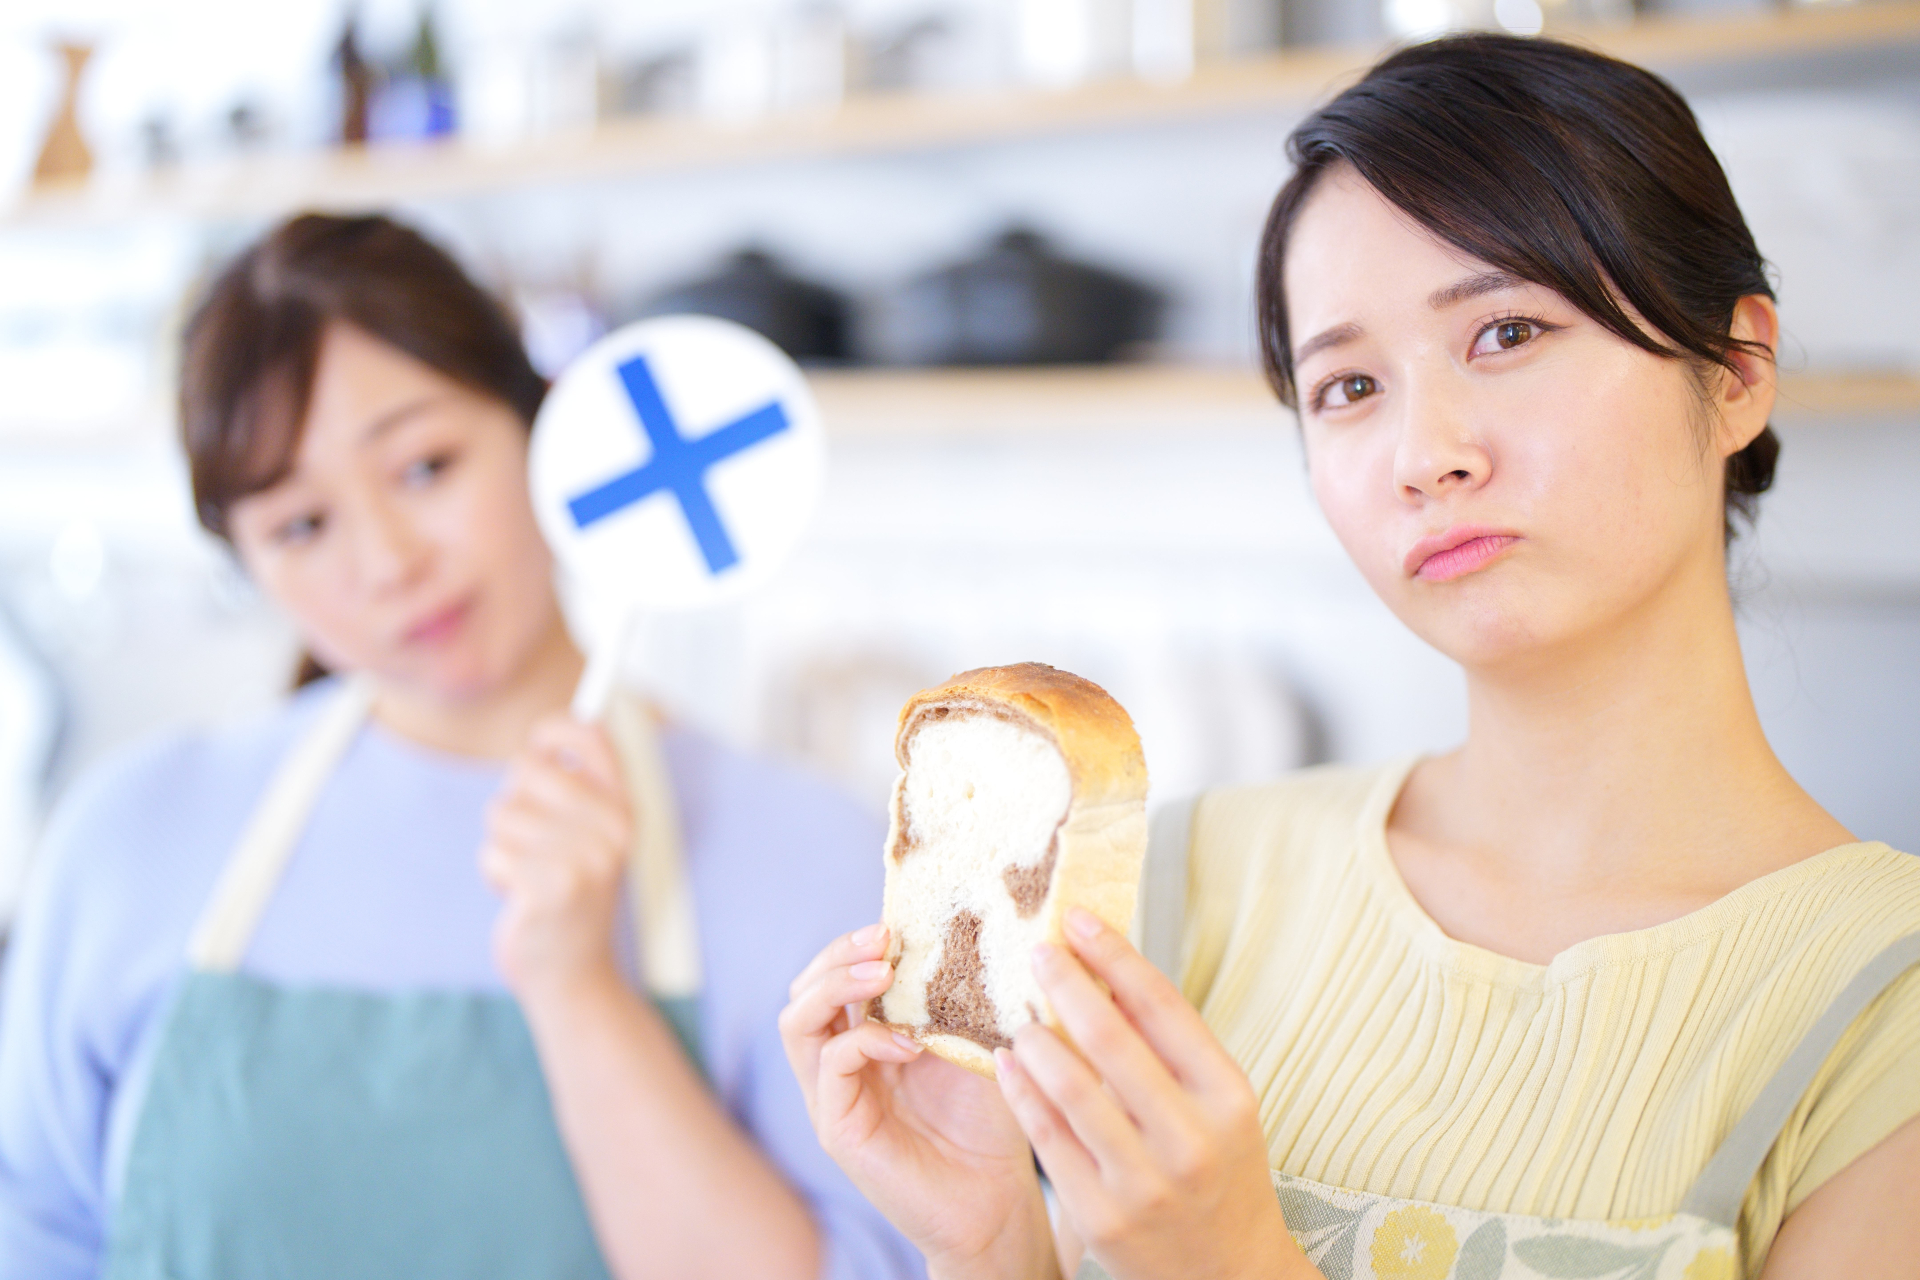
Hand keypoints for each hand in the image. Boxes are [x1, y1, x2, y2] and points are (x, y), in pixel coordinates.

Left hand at [480, 715, 631, 1003]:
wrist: (573, 974)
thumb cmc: (568, 898)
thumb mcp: (585, 838)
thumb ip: (569, 791)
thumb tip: (538, 743)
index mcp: (623, 809)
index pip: (592, 736)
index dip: (555, 729)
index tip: (540, 745)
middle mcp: (612, 828)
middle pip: (526, 770)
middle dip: (514, 806)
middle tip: (536, 846)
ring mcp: (585, 858)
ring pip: (502, 813)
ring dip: (503, 847)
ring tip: (531, 877)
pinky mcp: (550, 887)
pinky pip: (493, 852)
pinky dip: (495, 875)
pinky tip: (521, 898)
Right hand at [779, 925, 1059, 1279]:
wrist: (998, 1200)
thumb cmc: (992, 1120)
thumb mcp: (974, 1038)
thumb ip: (955, 995)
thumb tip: (963, 926)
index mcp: (869, 1036)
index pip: (836, 974)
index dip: (857, 942)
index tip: (898, 920)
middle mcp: (842, 1063)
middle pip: (804, 988)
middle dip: (837, 952)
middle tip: (883, 936)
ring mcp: (832, 1096)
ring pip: (797, 1020)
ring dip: (835, 985)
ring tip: (881, 972)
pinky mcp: (837, 1128)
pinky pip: (829, 1067)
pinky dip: (863, 1042)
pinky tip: (907, 1043)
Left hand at [994, 908, 1310, 1279]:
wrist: (1226, 1273)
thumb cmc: (1219, 1168)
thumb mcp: (1218, 1103)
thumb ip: (1170, 1043)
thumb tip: (1108, 964)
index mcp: (1228, 1096)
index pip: (1164, 1007)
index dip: (1115, 955)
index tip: (1077, 918)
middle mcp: (1190, 1138)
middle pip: (1112, 1040)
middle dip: (1066, 985)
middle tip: (1035, 951)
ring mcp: (1143, 1181)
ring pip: (1071, 1089)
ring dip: (1035, 1038)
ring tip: (1017, 1012)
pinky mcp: (1101, 1214)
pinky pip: (1048, 1138)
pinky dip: (1022, 1092)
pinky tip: (1007, 1063)